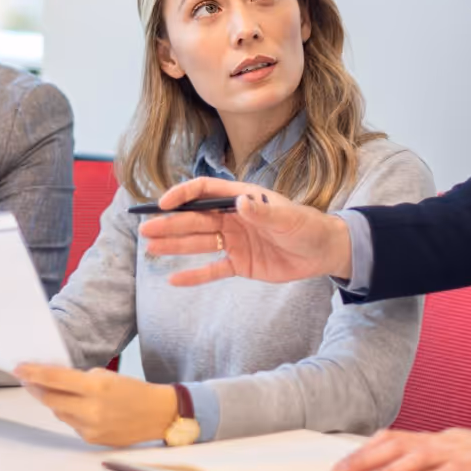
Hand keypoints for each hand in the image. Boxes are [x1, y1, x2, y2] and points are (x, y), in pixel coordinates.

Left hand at [14, 363, 178, 446]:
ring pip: (58, 412)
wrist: (158, 415)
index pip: (55, 379)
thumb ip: (79, 379)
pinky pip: (71, 424)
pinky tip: (80, 407)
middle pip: (50, 399)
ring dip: (54, 400)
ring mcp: (90, 428)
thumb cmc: (134, 391)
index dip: (33, 373)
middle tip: (26, 378)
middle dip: (36, 387)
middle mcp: (91, 410)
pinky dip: (71, 413)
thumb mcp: (107, 376)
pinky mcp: (91, 440)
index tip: (18, 368)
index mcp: (96, 388)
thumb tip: (52, 381)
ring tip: (58, 391)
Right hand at [136, 177, 351, 286]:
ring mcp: (234, 241)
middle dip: (170, 224)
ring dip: (175, 245)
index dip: (183, 195)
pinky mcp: (240, 264)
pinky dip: (194, 275)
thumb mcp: (288, 218)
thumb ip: (263, 212)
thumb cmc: (308, 226)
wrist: (323, 252)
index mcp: (241, 198)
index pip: (205, 192)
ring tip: (151, 248)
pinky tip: (174, 278)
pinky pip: (212, 269)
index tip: (163, 204)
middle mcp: (233, 218)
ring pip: (198, 243)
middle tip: (146, 230)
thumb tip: (241, 202)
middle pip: (195, 220)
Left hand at [330, 428, 470, 470]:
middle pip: (397, 445)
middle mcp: (444, 442)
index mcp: (435, 440)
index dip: (363, 451)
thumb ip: (425, 461)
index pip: (391, 440)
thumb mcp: (451, 457)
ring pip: (420, 457)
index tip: (339, 466)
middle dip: (365, 459)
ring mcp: (463, 451)